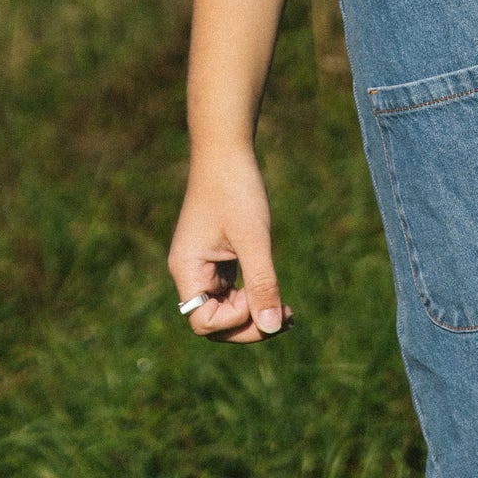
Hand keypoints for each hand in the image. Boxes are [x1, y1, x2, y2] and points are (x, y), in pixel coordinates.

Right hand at [168, 146, 291, 342]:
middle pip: (214, 321)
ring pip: (224, 308)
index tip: (261, 294)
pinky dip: (253, 295)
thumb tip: (272, 328)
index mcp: (188, 270)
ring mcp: (203, 265)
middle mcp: (190, 272)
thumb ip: (263, 283)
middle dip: (248, 325)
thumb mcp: (253, 238)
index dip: (235, 320)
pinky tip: (278, 298)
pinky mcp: (217, 257)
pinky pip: (232, 290)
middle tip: (285, 320)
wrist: (227, 150)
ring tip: (289, 315)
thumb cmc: (236, 189)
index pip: (204, 322)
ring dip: (254, 313)